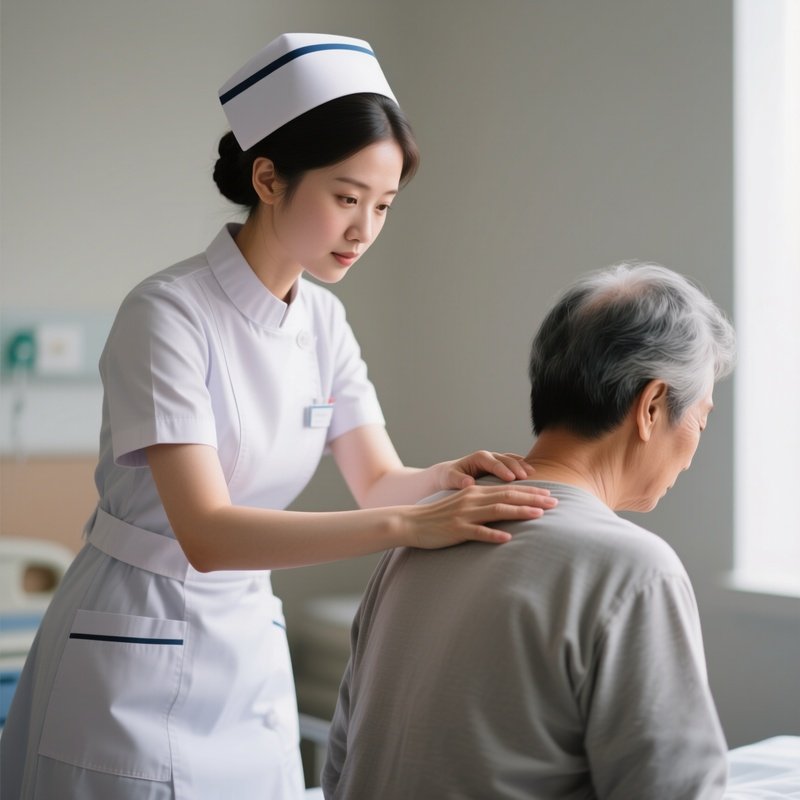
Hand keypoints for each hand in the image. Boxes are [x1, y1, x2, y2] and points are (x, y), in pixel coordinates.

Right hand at [404, 483, 556, 548]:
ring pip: (497, 511)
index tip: (550, 495)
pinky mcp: (456, 530)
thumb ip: (482, 506)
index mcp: (475, 493)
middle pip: (507, 496)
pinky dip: (493, 534)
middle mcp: (471, 500)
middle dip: (532, 499)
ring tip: (539, 515)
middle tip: (555, 502)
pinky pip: (477, 532)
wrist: (411, 522)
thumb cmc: (438, 517)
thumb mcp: (462, 506)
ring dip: (519, 512)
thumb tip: (506, 510)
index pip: (508, 490)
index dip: (530, 492)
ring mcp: (464, 515)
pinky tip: (508, 538)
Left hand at [437, 451, 536, 489]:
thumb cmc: (450, 478)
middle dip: (516, 467)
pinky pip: (515, 464)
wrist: (450, 475)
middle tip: (526, 477)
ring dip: (523, 466)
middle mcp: (489, 456)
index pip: (491, 462)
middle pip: (505, 459)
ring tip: (533, 475)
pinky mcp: (502, 466)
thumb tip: (468, 482)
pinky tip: (533, 475)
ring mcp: (497, 460)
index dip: (502, 469)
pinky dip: (524, 468)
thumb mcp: (450, 478)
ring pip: (512, 460)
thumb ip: (459, 480)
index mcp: (478, 458)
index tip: (511, 478)